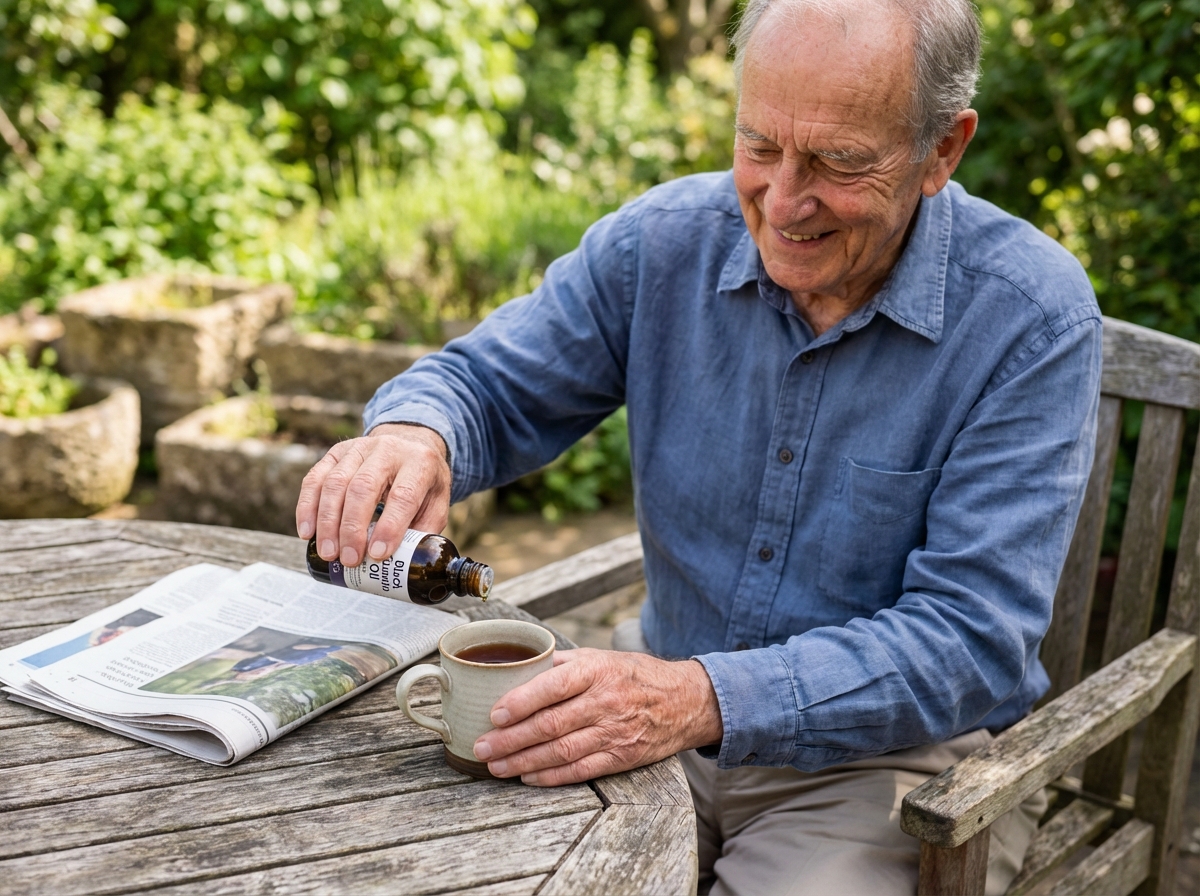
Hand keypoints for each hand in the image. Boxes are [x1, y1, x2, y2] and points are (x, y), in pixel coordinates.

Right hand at [295, 423, 450, 567]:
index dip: (389, 527)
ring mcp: (359, 448)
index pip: (403, 495)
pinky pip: (315, 479)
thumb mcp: (437, 503)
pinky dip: (307, 507)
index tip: (377, 554)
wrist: (409, 445)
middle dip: (352, 528)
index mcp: (420, 462)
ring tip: (328, 552)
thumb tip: (402, 562)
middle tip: (348, 559)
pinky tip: (307, 532)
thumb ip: (424, 530)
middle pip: (363, 487)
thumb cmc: (422, 482)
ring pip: (335, 483)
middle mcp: (388, 449)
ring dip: (327, 522)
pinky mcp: (335, 453)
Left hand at [472, 648, 722, 785]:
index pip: (553, 686)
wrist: (686, 701)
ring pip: (561, 751)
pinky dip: (551, 777)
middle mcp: (605, 701)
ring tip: (496, 766)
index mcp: (597, 670)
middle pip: (551, 725)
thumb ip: (563, 663)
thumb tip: (520, 667)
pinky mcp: (621, 758)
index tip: (494, 714)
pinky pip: (581, 771)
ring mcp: (615, 732)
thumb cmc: (636, 675)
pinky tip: (528, 777)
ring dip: (524, 762)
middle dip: (511, 739)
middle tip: (482, 747)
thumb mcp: (603, 657)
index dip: (520, 702)